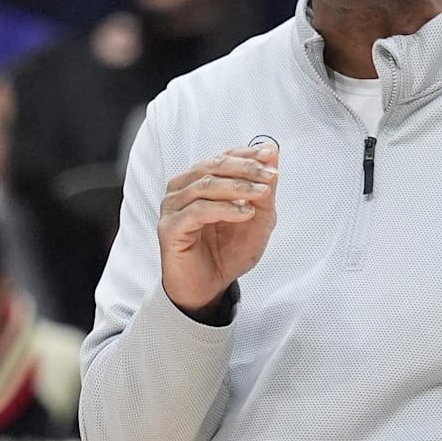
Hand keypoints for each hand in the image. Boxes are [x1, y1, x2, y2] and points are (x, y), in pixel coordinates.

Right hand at [158, 144, 279, 314]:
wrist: (209, 288)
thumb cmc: (227, 253)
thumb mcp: (257, 218)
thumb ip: (264, 188)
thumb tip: (271, 152)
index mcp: (200, 181)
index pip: (223, 158)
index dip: (247, 154)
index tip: (270, 155)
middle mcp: (182, 189)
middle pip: (213, 167)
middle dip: (246, 168)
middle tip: (270, 175)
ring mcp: (173, 208)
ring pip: (205, 186)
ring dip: (238, 187)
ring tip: (261, 194)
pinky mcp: (170, 228)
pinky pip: (198, 211)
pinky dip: (225, 209)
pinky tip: (245, 213)